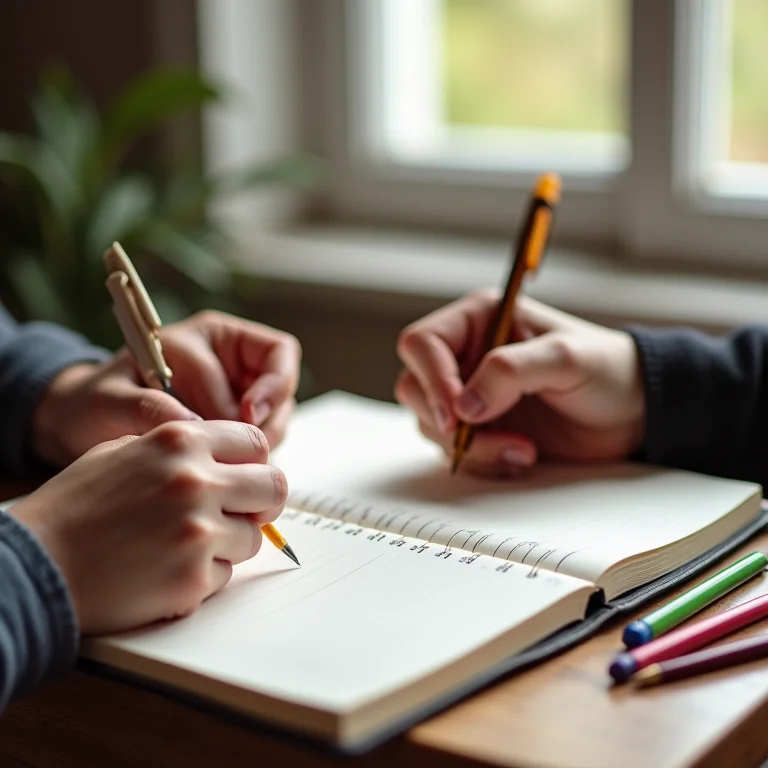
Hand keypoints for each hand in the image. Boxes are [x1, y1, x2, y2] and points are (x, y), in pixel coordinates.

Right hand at [9, 420, 286, 633]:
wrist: (37, 564)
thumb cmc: (77, 507)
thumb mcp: (125, 451)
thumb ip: (182, 447)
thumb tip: (230, 459)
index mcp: (180, 440)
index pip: (257, 443)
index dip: (254, 463)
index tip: (245, 478)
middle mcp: (196, 480)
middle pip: (275, 488)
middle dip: (261, 503)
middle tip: (239, 513)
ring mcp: (198, 531)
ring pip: (253, 538)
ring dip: (229, 544)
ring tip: (183, 545)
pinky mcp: (193, 578)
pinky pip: (227, 576)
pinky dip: (204, 576)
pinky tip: (167, 570)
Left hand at [32, 311, 300, 467]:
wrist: (83, 427)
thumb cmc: (97, 401)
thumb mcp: (113, 398)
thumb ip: (150, 407)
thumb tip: (194, 425)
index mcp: (212, 337)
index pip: (274, 352)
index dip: (269, 387)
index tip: (248, 417)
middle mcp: (232, 363)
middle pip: (284, 384)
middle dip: (272, 418)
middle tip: (249, 448)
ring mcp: (236, 396)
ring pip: (279, 415)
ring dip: (263, 440)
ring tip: (228, 460)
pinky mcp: (232, 428)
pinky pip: (260, 440)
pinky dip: (250, 457)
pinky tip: (223, 468)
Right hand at [395, 290, 644, 476]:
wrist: (632, 413)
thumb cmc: (607, 370)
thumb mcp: (566, 358)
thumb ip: (512, 371)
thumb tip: (465, 405)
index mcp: (479, 320)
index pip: (422, 344)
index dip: (433, 379)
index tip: (460, 413)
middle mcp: (466, 356)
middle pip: (415, 387)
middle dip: (447, 421)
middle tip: (482, 435)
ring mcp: (470, 395)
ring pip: (430, 424)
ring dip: (470, 447)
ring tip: (521, 450)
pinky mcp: (480, 429)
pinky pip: (454, 450)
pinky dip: (481, 461)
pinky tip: (520, 457)